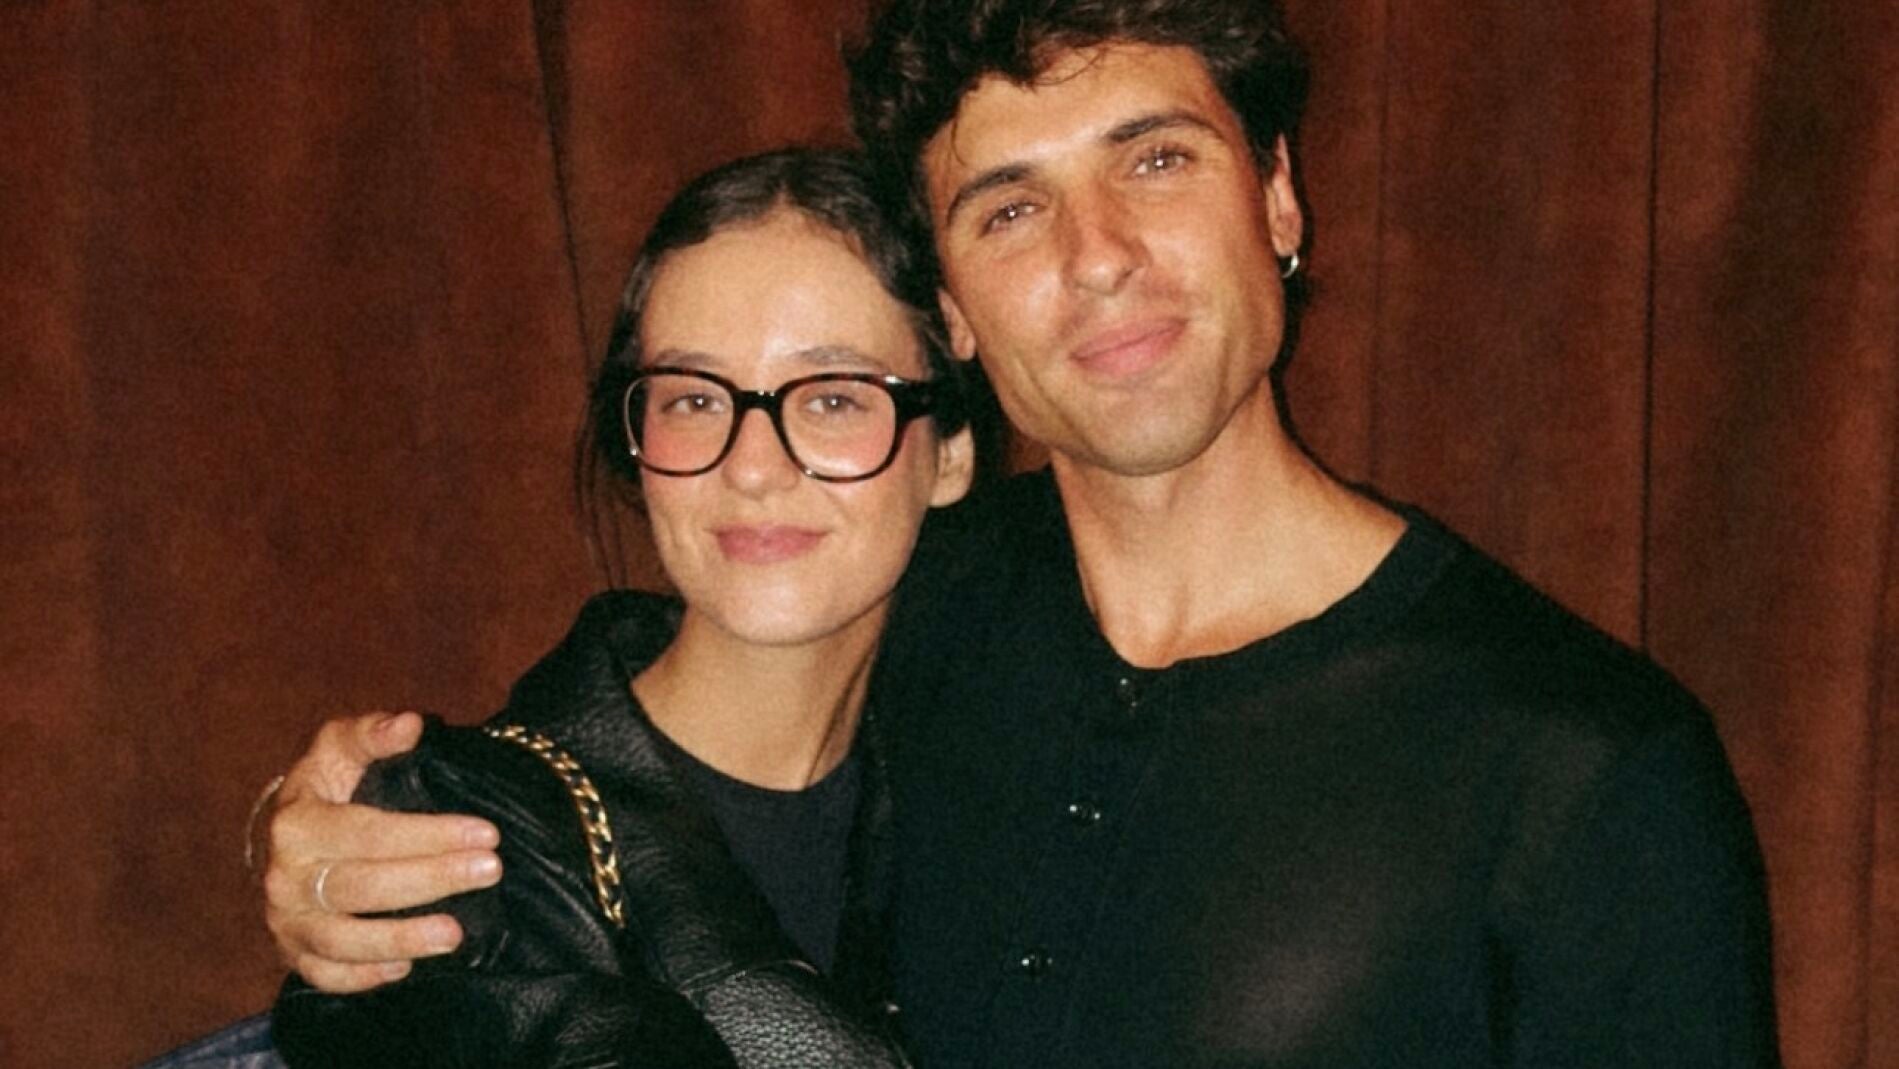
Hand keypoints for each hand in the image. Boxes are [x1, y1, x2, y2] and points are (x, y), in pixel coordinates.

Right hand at [261, 711, 503, 992]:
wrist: (281, 835)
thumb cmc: (325, 787)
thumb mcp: (339, 748)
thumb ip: (373, 732)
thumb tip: (410, 724)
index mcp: (297, 824)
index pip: (368, 832)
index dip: (429, 834)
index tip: (486, 833)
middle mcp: (285, 878)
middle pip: (361, 886)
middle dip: (431, 880)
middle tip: (489, 871)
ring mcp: (286, 920)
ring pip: (342, 940)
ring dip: (401, 939)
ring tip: (455, 934)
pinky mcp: (292, 952)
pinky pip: (324, 974)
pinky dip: (363, 977)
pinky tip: (406, 968)